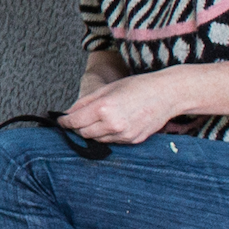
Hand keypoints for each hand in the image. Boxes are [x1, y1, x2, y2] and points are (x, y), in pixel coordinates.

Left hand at [60, 67, 189, 146]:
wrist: (166, 94)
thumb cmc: (137, 86)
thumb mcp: (107, 88)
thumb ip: (85, 102)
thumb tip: (68, 113)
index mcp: (103, 108)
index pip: (75, 122)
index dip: (65, 122)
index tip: (61, 120)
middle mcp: (113, 124)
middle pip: (84, 133)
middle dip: (77, 127)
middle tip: (77, 119)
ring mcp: (124, 134)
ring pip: (97, 139)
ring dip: (92, 132)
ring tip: (97, 120)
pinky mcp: (132, 140)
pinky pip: (112, 141)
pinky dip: (107, 135)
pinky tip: (112, 124)